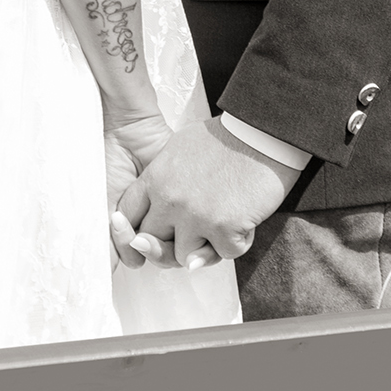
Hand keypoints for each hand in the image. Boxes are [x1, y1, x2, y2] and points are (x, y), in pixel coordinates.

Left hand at [110, 115, 300, 269]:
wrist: (262, 133)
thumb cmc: (226, 139)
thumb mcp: (180, 151)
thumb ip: (165, 185)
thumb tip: (165, 223)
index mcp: (156, 177)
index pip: (128, 216)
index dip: (139, 228)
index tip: (157, 228)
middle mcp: (170, 199)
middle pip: (152, 243)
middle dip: (172, 242)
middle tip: (196, 230)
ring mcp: (195, 215)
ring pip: (186, 257)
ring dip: (206, 245)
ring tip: (223, 220)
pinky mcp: (223, 228)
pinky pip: (224, 254)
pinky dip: (238, 241)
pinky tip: (245, 217)